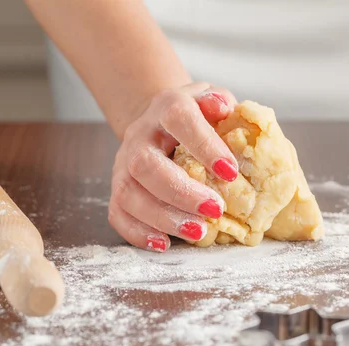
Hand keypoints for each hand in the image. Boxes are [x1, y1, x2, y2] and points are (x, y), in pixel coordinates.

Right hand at [108, 82, 237, 251]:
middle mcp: (140, 135)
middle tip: (214, 210)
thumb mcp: (211, 100)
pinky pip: (118, 213)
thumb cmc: (196, 116)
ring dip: (163, 217)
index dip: (204, 145)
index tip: (230, 172)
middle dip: (181, 192)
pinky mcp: (118, 189)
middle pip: (146, 164)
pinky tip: (164, 243)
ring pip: (130, 193)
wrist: (161, 123)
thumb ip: (219, 101)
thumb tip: (223, 108)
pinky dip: (138, 232)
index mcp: (167, 107)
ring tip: (198, 232)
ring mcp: (124, 163)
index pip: (179, 120)